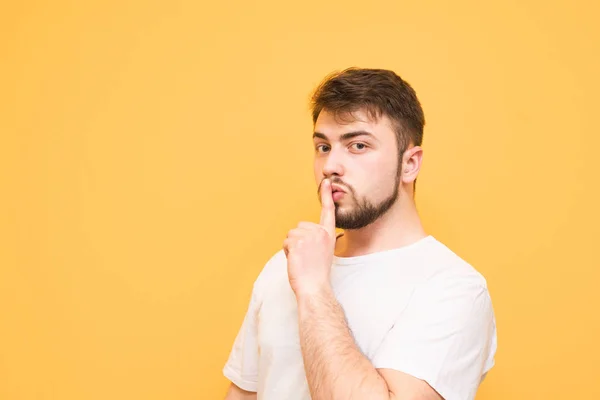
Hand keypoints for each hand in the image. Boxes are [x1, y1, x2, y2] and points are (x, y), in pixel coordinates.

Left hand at [283, 179, 335, 296]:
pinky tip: (296, 261)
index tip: (327, 182)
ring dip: (291, 247)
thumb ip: (317, 239)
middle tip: (305, 256)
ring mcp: (309, 237)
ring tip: (301, 259)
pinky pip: (286, 242)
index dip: (327, 196)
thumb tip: (304, 235)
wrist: (314, 287)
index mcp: (328, 235)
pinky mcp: (298, 242)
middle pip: (299, 226)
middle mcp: (320, 233)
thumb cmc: (316, 274)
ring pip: (291, 234)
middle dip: (297, 240)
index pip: (328, 212)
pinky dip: (287, 252)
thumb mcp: (323, 252)